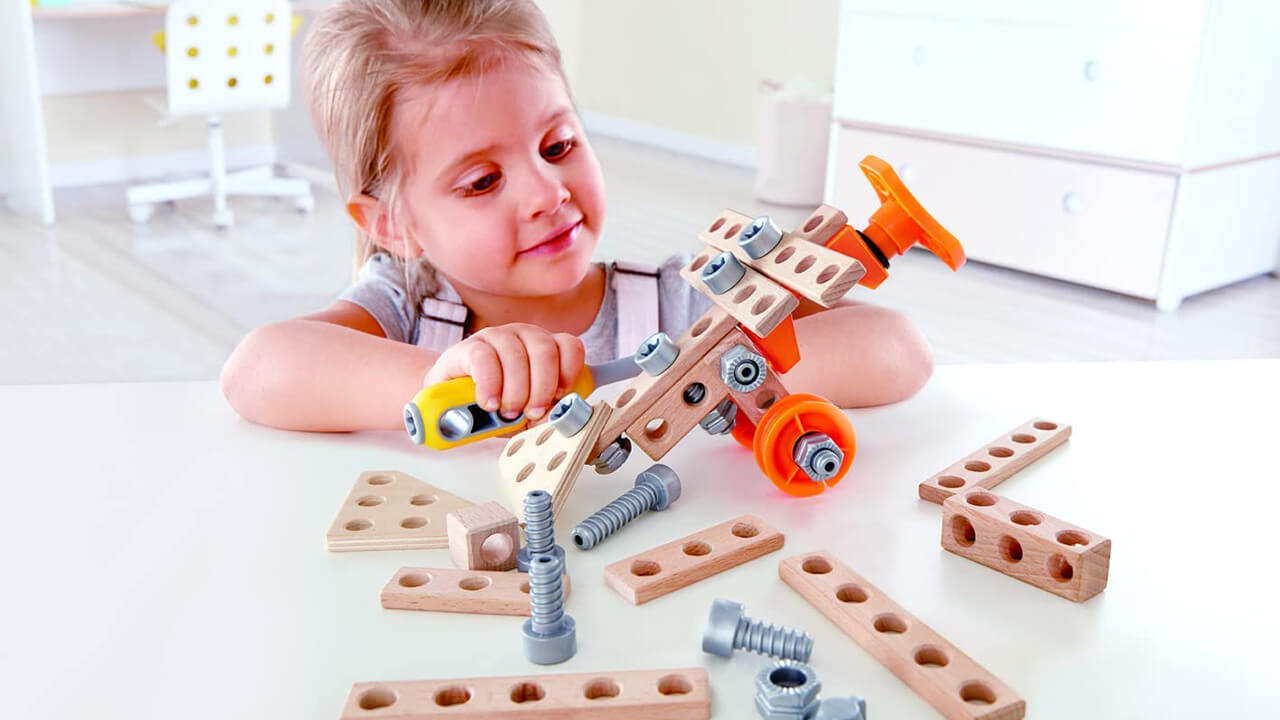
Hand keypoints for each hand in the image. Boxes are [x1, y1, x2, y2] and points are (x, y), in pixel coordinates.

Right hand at [423, 324, 585, 421]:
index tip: (560, 397)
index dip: (569, 372)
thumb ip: (543, 412)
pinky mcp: (470, 345)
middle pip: (545, 351)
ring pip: (516, 356)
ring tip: (507, 412)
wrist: (452, 400)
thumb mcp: (526, 412)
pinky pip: (484, 359)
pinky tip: (489, 402)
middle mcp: (525, 336)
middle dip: (542, 388)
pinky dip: (490, 385)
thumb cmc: (496, 404)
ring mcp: (497, 336)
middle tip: (531, 412)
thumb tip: (555, 417)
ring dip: (515, 390)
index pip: (570, 347)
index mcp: (545, 348)